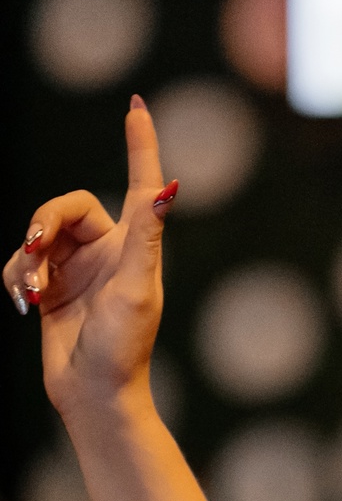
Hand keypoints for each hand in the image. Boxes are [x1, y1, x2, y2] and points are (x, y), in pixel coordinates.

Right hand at [3, 99, 177, 419]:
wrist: (93, 395)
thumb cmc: (122, 346)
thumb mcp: (136, 287)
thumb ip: (145, 235)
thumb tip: (167, 191)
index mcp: (135, 246)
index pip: (138, 184)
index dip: (139, 145)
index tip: (137, 106)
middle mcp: (108, 252)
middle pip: (64, 207)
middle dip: (42, 225)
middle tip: (33, 251)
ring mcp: (78, 269)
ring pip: (36, 235)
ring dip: (26, 258)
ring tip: (30, 290)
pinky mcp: (51, 288)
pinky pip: (19, 262)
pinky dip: (15, 276)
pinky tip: (23, 301)